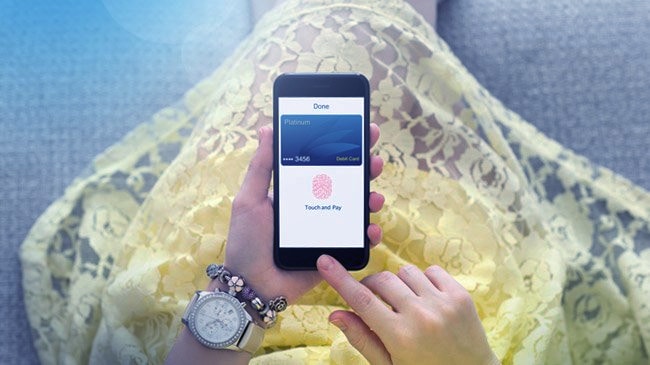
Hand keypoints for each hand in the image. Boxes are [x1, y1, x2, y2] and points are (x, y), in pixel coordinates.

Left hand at [220, 124, 384, 302]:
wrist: (251, 285)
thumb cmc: (246, 241)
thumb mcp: (249, 199)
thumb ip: (261, 166)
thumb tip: (267, 128)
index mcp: (298, 191)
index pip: (325, 163)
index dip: (344, 147)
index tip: (360, 129)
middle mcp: (316, 206)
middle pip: (347, 182)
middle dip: (365, 167)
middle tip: (375, 158)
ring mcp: (327, 229)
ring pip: (358, 209)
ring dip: (372, 198)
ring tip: (375, 195)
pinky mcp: (334, 253)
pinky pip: (358, 242)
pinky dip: (369, 234)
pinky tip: (371, 228)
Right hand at [317, 255, 499, 364]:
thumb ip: (362, 338)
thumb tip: (335, 314)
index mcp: (400, 336)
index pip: (361, 300)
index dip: (339, 279)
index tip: (325, 262)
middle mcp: (421, 316)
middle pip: (382, 281)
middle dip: (371, 286)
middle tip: (374, 302)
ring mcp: (443, 303)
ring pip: (406, 272)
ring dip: (399, 284)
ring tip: (406, 304)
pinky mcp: (460, 296)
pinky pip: (432, 270)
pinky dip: (424, 280)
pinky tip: (426, 299)